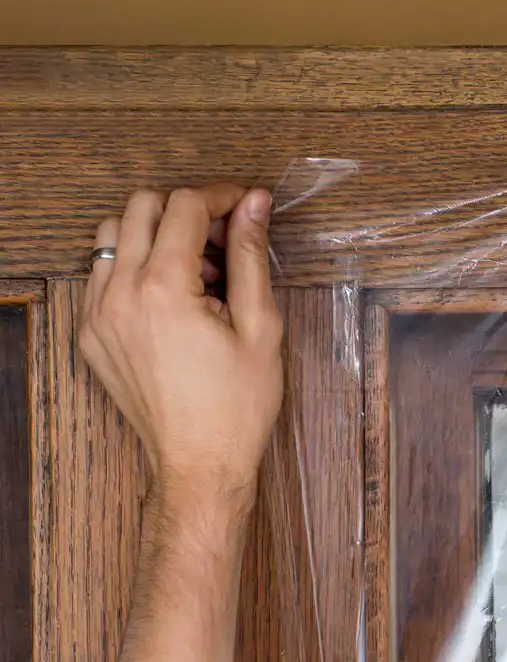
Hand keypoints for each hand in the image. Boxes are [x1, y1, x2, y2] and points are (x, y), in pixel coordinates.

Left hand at [81, 184, 283, 516]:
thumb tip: (254, 204)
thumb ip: (251, 256)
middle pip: (142, 206)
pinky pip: (103, 275)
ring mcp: (98, 314)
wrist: (200, 463)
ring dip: (154, 234)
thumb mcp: (260, 327)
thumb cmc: (238, 406)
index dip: (221, 197)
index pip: (184, 206)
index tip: (245, 206)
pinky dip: (135, 267)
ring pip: (114, 235)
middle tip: (223, 239)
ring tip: (196, 269)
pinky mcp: (91, 334)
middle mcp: (120, 294)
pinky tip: (172, 298)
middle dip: (186, 209)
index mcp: (165, 290)